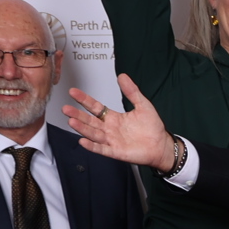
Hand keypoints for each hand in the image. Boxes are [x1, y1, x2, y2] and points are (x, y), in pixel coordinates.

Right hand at [63, 75, 179, 171]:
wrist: (162, 146)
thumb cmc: (153, 128)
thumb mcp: (143, 105)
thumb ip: (132, 91)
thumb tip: (122, 76)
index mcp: (114, 117)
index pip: (95, 107)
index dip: (84, 100)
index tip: (73, 92)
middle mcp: (109, 129)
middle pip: (90, 121)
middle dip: (78, 115)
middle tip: (66, 108)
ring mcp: (111, 141)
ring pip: (93, 134)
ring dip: (82, 128)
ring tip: (71, 121)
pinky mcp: (116, 152)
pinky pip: (102, 149)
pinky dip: (92, 146)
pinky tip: (83, 141)